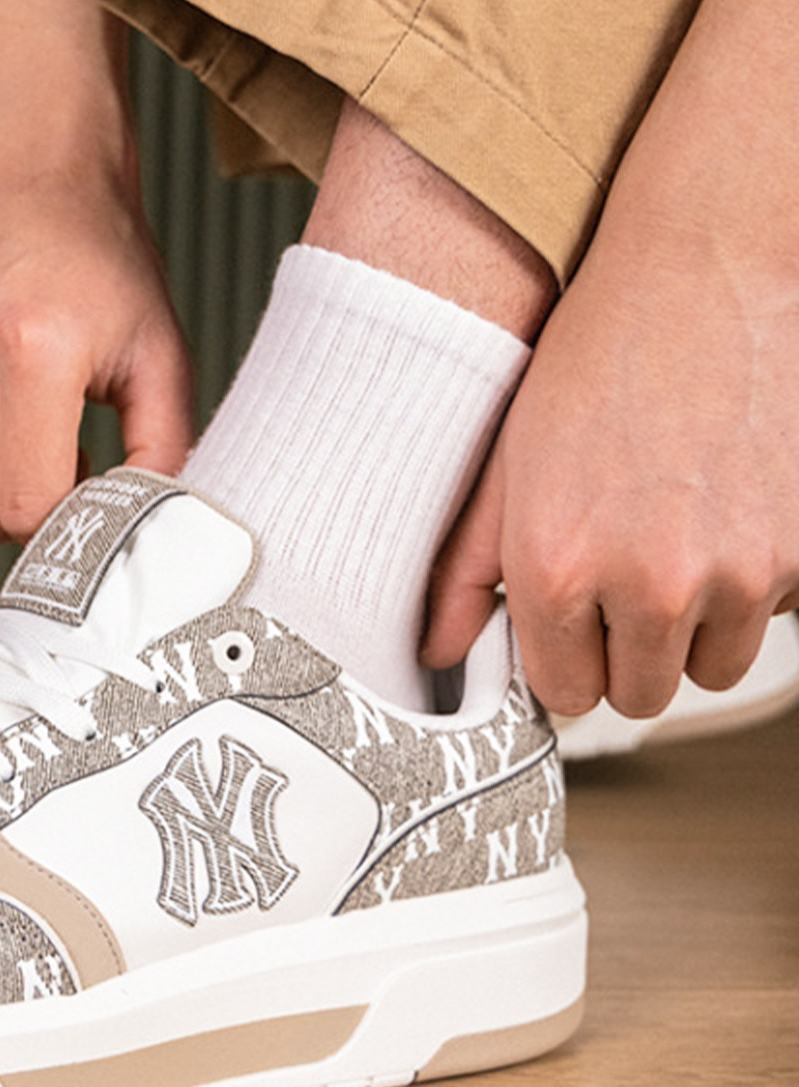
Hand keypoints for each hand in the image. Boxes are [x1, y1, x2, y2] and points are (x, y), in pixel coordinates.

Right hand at [0, 172, 192, 544]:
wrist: (34, 183)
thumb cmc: (104, 277)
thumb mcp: (163, 360)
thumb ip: (163, 454)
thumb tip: (146, 536)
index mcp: (30, 345)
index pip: (26, 507)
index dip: (63, 518)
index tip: (86, 475)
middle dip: (14, 518)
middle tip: (51, 464)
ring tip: (17, 434)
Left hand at [423, 0, 798, 716]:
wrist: (700, 277)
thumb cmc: (596, 365)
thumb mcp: (504, 471)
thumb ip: (463, 576)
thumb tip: (439, 651)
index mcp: (558, 570)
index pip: (563, 693)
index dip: (562, 664)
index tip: (567, 633)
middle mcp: (649, 584)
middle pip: (638, 694)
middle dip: (621, 656)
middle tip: (613, 594)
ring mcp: (733, 572)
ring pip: (708, 670)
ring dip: (686, 636)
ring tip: (664, 561)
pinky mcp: (795, 551)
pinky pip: (764, 621)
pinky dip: (741, 596)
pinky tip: (713, 532)